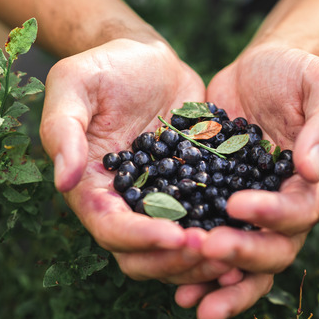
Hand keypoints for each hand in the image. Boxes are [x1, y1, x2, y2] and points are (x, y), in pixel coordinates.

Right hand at [39, 38, 239, 283]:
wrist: (147, 57)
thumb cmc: (104, 67)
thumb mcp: (73, 85)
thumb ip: (63, 130)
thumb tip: (64, 181)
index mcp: (92, 190)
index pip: (111, 229)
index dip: (141, 238)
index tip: (175, 235)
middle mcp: (126, 207)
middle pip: (144, 257)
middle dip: (175, 260)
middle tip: (212, 247)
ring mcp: (162, 204)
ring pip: (177, 253)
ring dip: (204, 260)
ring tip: (236, 248)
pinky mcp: (194, 193)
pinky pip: (208, 225)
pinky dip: (225, 236)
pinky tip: (255, 233)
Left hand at [176, 43, 318, 318]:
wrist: (261, 70)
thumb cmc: (299, 73)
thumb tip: (311, 167)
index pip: (304, 211)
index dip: (274, 214)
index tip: (237, 203)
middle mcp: (291, 210)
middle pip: (275, 251)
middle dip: (242, 255)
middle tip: (207, 249)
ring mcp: (255, 215)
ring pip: (245, 266)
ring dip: (218, 284)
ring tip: (188, 299)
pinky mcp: (220, 208)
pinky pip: (212, 246)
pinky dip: (196, 269)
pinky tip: (171, 284)